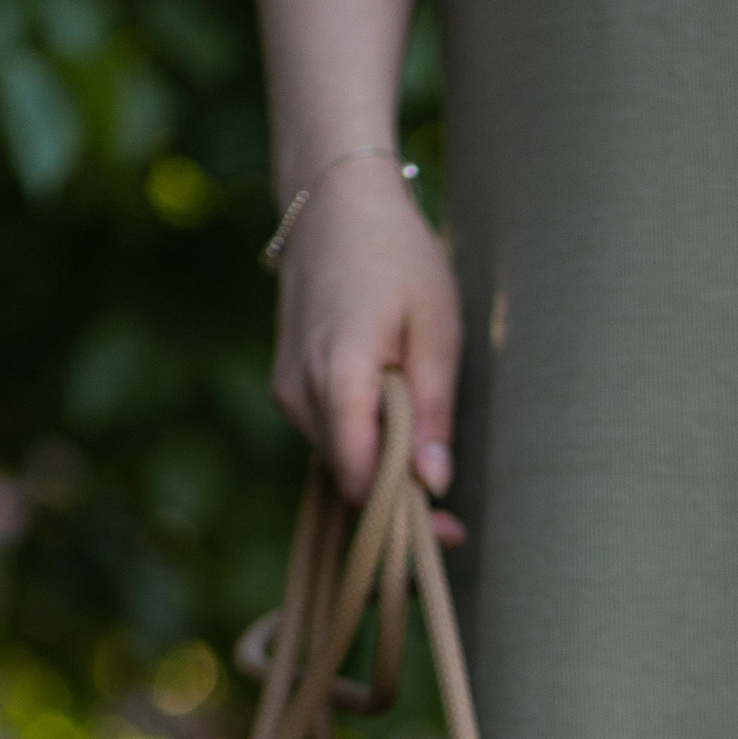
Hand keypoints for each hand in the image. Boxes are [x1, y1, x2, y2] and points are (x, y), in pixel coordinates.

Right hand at [270, 154, 462, 507]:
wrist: (335, 203)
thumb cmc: (397, 257)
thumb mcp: (437, 331)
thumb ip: (432, 413)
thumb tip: (434, 484)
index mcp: (337, 380)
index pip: (362, 482)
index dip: (404, 518)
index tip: (449, 535)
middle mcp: (298, 393)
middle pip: (347, 479)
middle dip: (396, 506)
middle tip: (451, 527)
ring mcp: (286, 389)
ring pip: (338, 459)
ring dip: (381, 471)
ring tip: (428, 461)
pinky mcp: (287, 383)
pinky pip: (329, 434)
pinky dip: (363, 444)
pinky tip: (398, 431)